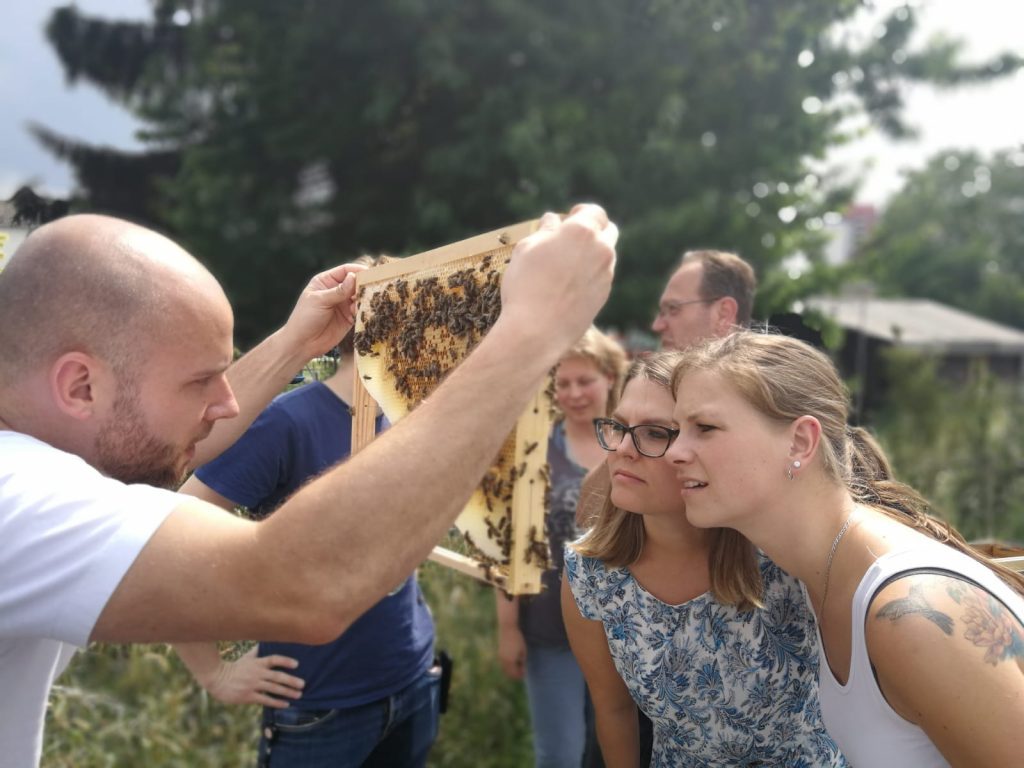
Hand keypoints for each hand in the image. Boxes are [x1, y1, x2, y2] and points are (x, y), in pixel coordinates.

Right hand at [202, 647, 304, 707]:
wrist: (217, 679)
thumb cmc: (234, 668)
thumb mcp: (246, 658)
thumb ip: (257, 652)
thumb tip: (265, 642)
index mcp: (257, 663)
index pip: (274, 659)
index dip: (285, 661)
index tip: (296, 664)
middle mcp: (257, 673)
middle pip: (278, 676)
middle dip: (292, 680)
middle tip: (303, 684)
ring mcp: (253, 685)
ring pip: (274, 689)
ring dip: (287, 692)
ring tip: (298, 694)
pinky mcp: (248, 696)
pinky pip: (265, 699)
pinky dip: (276, 702)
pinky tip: (285, 704)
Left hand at [279, 263, 368, 359]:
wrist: (302, 343)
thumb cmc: (305, 318)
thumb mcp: (320, 301)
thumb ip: (338, 291)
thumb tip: (354, 277)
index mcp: (326, 281)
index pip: (345, 271)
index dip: (357, 270)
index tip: (370, 273)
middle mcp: (336, 291)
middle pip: (355, 283)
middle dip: (364, 285)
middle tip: (373, 288)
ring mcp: (343, 305)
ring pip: (360, 297)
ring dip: (363, 299)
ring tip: (363, 303)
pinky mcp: (349, 318)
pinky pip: (360, 311)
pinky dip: (363, 311)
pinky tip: (359, 313)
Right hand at [497, 625, 527, 679]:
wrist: (507, 628)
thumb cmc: (518, 639)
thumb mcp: (523, 650)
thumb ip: (523, 661)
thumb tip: (524, 669)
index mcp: (510, 661)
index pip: (515, 674)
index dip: (520, 675)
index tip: (526, 673)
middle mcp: (503, 660)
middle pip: (509, 673)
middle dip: (515, 674)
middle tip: (522, 672)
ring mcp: (500, 656)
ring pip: (505, 668)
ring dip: (511, 670)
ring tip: (519, 666)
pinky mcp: (499, 653)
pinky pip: (503, 663)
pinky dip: (508, 665)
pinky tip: (514, 660)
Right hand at [499, 204, 617, 352]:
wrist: (536, 332)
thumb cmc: (526, 286)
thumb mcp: (526, 249)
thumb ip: (545, 231)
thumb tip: (553, 221)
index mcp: (582, 231)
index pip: (594, 212)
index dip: (581, 213)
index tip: (568, 218)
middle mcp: (601, 250)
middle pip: (608, 230)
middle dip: (593, 231)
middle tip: (570, 240)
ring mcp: (606, 274)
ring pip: (606, 255)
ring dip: (591, 254)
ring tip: (565, 266)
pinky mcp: (604, 295)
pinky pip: (601, 277)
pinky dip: (590, 275)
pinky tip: (568, 286)